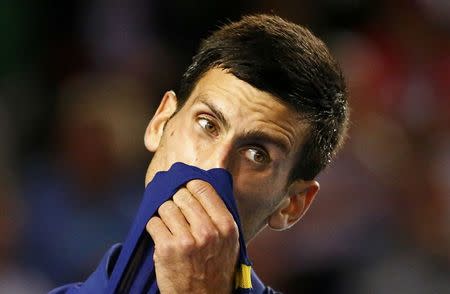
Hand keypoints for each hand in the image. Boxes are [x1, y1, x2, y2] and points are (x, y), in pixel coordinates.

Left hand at [146, 179, 239, 293]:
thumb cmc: (216, 269)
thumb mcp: (230, 241)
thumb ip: (219, 215)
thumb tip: (200, 186)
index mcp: (226, 225)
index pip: (202, 187)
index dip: (190, 186)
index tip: (186, 191)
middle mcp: (208, 231)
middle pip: (181, 195)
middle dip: (176, 201)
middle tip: (178, 213)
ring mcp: (186, 241)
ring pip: (165, 207)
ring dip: (164, 215)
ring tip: (171, 227)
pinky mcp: (166, 249)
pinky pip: (153, 222)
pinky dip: (155, 227)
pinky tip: (162, 237)